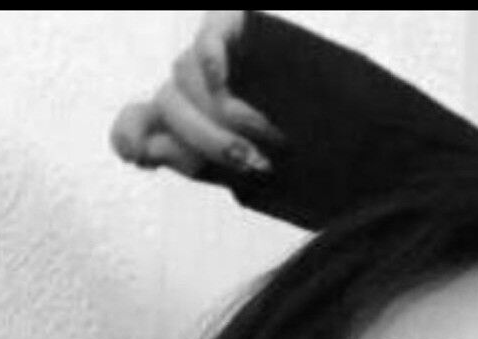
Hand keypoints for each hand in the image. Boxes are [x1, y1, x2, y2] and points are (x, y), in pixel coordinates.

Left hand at [109, 10, 282, 179]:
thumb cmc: (296, 162)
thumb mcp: (239, 172)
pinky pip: (208, 37)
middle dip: (203, 138)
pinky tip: (219, 76)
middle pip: (166, 102)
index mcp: (182, 126)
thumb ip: (192, 160)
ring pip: (184, 75)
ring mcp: (207, 57)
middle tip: (250, 162)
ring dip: (222, 114)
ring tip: (268, 135)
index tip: (140, 157)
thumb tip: (148, 148)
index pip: (135, 124)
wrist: (347, 135)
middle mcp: (188, 89)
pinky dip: (209, 58)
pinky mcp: (231, 26)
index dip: (130, 135)